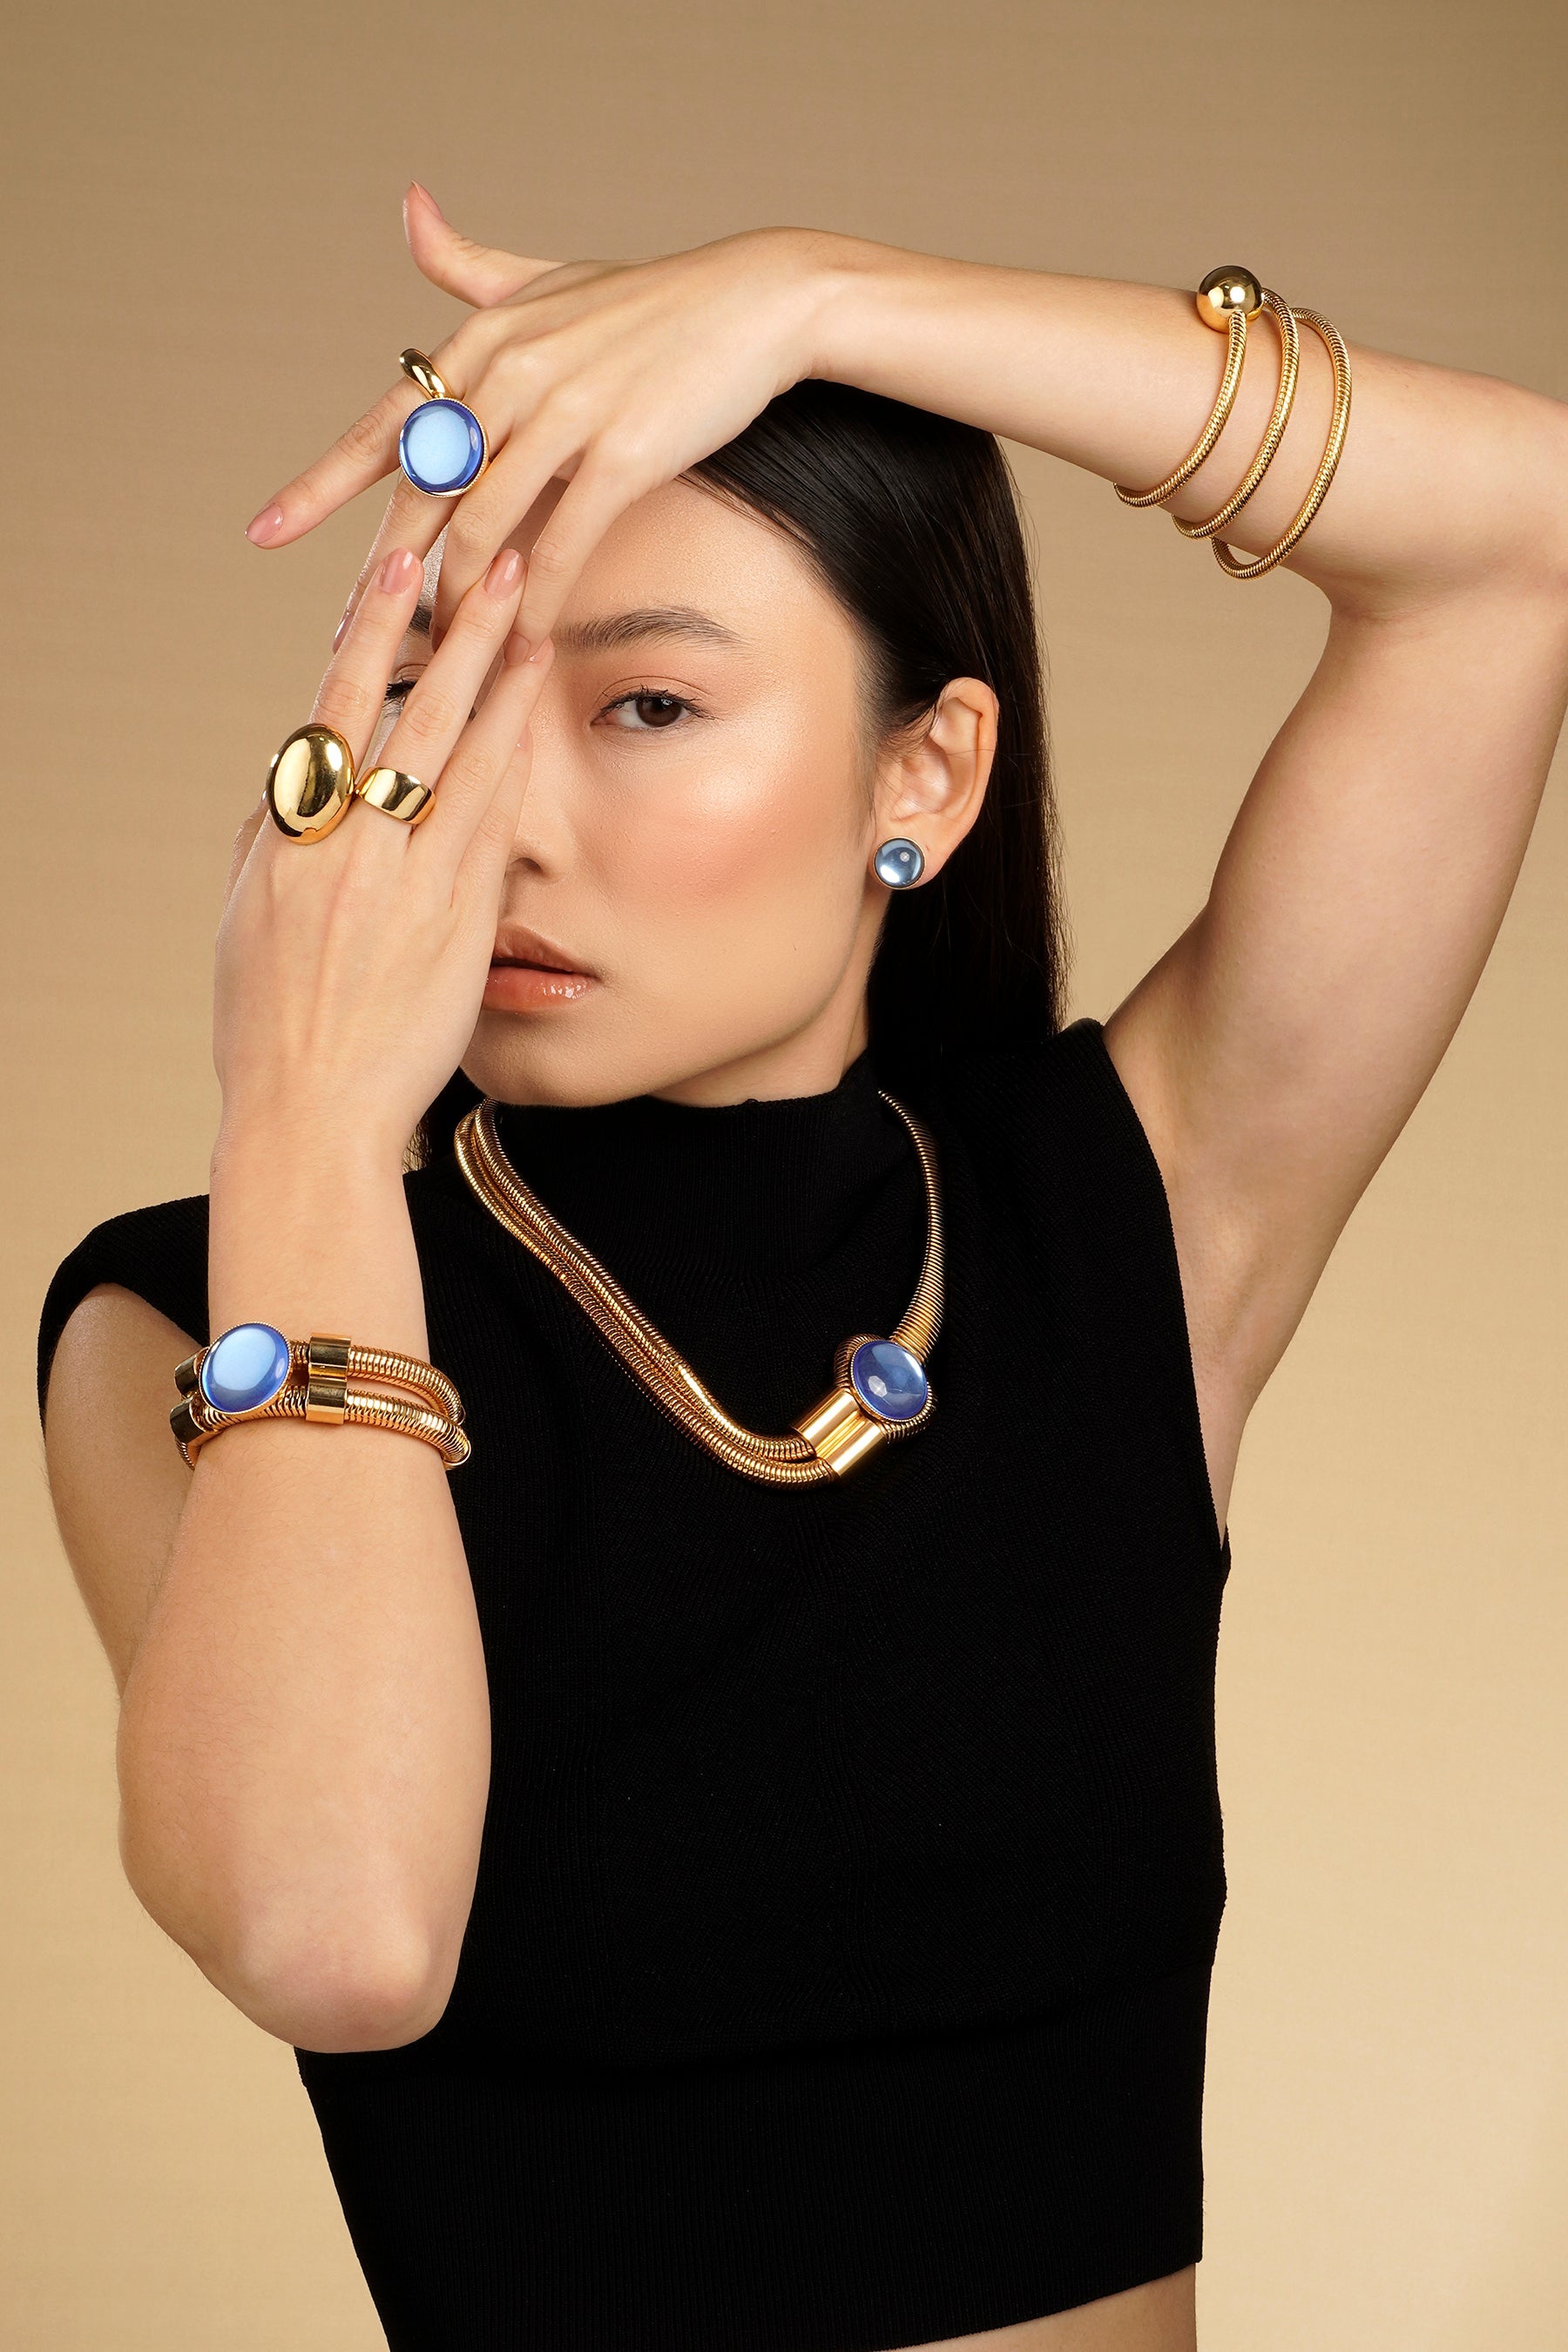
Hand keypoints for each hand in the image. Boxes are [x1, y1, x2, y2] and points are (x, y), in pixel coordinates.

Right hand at [215, 540, 553, 1173]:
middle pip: (413, 715)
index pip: (333, 712)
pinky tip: (536, 719)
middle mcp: (351, 850)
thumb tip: (285, 790)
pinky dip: (514, 765)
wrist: (313, 1116)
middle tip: (495, 558)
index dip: (368, 635)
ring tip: (535, 614)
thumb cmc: (268, 1028)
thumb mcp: (239, 923)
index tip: (392, 572)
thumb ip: (264, 844)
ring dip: (503, 680)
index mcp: (288, 840)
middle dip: (457, 631)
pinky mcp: (461, 925)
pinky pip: (494, 825)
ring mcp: (411, 885)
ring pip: (467, 759)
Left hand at [245, 189, 835, 646]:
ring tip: (442, 659)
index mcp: (480, 340)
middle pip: (423, 493)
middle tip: (348, 637)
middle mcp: (509, 373)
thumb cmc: (650, 301)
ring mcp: (564, 413)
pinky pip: (560, 544)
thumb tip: (409, 210)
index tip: (263, 532)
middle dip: (382, 573)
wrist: (753, 303)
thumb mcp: (548, 277)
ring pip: (484, 528)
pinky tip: (519, 644)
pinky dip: (533, 600)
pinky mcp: (621, 453)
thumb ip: (469, 265)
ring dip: (459, 602)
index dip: (320, 484)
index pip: (384, 426)